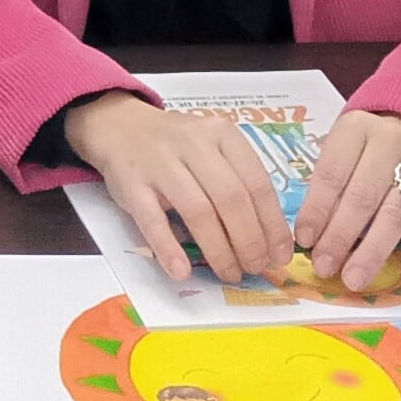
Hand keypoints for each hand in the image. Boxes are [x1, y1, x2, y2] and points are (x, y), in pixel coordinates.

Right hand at [64, 93, 289, 287]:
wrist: (120, 127)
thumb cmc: (178, 147)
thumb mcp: (213, 150)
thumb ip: (239, 184)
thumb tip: (270, 240)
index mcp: (222, 134)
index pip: (257, 182)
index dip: (272, 224)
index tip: (280, 255)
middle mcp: (193, 143)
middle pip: (230, 198)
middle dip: (249, 240)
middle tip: (255, 268)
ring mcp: (159, 162)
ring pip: (198, 210)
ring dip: (218, 249)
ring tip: (230, 273)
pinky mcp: (131, 183)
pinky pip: (152, 220)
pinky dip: (169, 248)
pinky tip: (182, 271)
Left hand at [293, 110, 400, 294]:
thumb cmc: (363, 155)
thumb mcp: (339, 156)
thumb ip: (327, 190)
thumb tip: (309, 238)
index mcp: (356, 129)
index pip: (332, 172)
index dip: (316, 209)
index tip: (304, 240)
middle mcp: (390, 142)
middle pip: (364, 194)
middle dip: (340, 235)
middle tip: (324, 266)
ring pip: (397, 210)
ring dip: (373, 249)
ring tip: (354, 277)